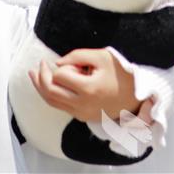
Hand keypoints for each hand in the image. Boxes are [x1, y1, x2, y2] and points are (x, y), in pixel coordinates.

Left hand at [27, 48, 143, 124]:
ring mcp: (83, 114)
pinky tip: (47, 85)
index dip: (61, 67)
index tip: (73, 63)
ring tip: (33, 74)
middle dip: (41, 76)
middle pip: (50, 92)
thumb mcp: (101, 56)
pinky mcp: (84, 117)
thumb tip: (57, 63)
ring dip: (40, 87)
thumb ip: (76, 56)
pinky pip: (61, 107)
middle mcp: (83, 105)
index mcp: (89, 89)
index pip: (59, 77)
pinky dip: (52, 96)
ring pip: (52, 102)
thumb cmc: (122, 72)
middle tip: (40, 64)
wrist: (139, 95)